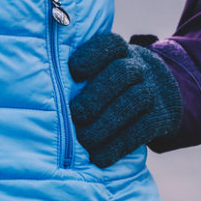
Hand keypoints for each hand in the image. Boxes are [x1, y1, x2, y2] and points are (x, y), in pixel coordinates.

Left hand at [67, 32, 181, 167]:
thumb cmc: (111, 79)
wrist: (161, 88)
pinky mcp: (161, 116)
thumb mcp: (102, 65)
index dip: (92, 55)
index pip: (110, 44)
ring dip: (107, 123)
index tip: (73, 70)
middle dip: (97, 95)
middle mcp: (138, 66)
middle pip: (122, 73)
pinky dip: (119, 145)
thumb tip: (40, 87)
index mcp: (119, 50)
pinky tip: (100, 157)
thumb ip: (77, 72)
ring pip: (134, 101)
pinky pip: (143, 129)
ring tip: (84, 140)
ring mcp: (152, 90)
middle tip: (76, 115)